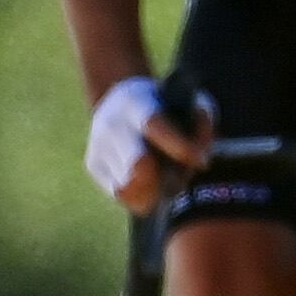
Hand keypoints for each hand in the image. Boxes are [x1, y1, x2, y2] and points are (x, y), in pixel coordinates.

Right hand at [87, 76, 210, 214]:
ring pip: (131, 186)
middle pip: (137, 164)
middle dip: (165, 178)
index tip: (203, 162)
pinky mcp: (92, 164)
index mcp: (136, 102)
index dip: (181, 147)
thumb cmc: (166, 105)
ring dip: (157, 189)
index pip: (155, 126)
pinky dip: (142, 194)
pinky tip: (151, 180)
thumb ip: (202, 123)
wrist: (120, 101)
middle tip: (181, 178)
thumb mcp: (189, 100)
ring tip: (167, 175)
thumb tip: (197, 159)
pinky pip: (122, 195)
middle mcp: (111, 123)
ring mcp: (98, 144)